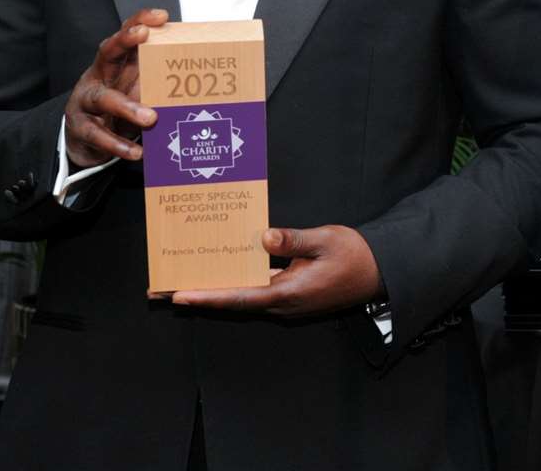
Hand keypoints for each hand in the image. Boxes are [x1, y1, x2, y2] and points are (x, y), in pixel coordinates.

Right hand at [63, 8, 167, 169]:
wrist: (83, 140)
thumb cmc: (117, 108)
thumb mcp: (134, 91)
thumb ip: (153, 81)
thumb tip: (192, 74)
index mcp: (114, 65)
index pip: (125, 36)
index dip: (139, 22)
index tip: (161, 16)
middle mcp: (97, 76)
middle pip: (107, 51)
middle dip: (124, 40)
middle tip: (143, 34)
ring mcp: (85, 101)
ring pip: (103, 98)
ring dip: (127, 107)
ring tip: (152, 118)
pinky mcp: (80, 128)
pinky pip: (98, 134)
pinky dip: (117, 144)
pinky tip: (136, 152)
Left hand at [172, 226, 382, 317]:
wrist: (380, 272)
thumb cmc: (354, 256)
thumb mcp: (326, 240)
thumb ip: (294, 239)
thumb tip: (263, 237)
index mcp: (288, 293)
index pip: (239, 296)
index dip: (207, 296)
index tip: (178, 296)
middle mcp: (281, 302)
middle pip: (231, 300)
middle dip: (197, 295)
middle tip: (161, 291)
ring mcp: (285, 301)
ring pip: (240, 296)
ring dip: (211, 290)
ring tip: (179, 282)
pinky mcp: (289, 294)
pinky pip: (254, 289)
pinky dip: (232, 283)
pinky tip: (219, 271)